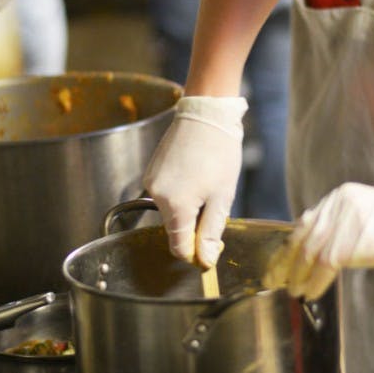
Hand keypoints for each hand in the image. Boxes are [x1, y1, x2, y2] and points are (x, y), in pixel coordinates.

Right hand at [143, 96, 247, 267]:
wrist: (206, 113)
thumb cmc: (219, 152)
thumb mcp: (222, 196)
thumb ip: (211, 231)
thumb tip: (205, 260)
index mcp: (175, 205)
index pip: (179, 247)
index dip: (196, 252)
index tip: (213, 246)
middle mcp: (156, 195)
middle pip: (174, 229)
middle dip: (194, 227)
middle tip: (216, 207)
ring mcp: (151, 182)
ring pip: (170, 212)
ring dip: (188, 209)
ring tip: (207, 185)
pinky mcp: (151, 172)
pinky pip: (165, 195)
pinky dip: (180, 194)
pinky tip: (196, 176)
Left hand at [263, 182, 373, 298]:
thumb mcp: (370, 216)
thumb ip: (342, 225)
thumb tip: (314, 248)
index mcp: (344, 193)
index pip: (308, 220)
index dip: (290, 245)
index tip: (281, 262)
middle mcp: (342, 201)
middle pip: (304, 235)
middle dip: (287, 261)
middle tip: (276, 279)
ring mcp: (349, 219)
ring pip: (311, 252)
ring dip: (298, 275)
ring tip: (293, 290)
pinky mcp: (357, 240)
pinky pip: (325, 265)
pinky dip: (315, 282)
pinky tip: (310, 292)